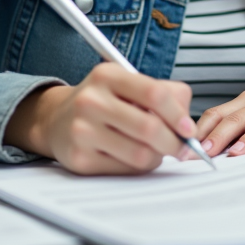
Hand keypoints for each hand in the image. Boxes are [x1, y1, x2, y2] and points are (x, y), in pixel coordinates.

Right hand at [4, 62, 195, 174]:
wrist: (56, 119)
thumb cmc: (105, 101)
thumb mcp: (128, 85)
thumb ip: (166, 95)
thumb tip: (189, 128)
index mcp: (107, 75)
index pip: (155, 94)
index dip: (178, 114)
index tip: (189, 129)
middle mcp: (91, 100)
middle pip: (149, 128)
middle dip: (174, 143)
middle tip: (182, 148)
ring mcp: (82, 130)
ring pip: (140, 153)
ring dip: (158, 156)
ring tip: (155, 149)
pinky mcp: (79, 159)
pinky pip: (125, 169)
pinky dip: (139, 167)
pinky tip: (133, 156)